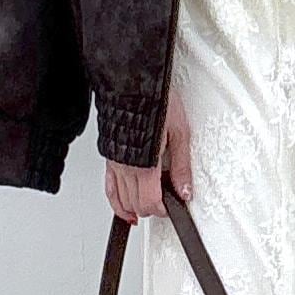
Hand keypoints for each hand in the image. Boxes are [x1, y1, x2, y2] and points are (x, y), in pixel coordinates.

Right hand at [104, 85, 193, 223]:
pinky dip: (116, 202)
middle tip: (166, 203)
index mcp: (144, 164)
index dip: (163, 210)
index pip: (150, 202)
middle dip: (152, 208)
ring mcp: (114, 164)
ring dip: (135, 208)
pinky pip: (108, 188)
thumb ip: (182, 166)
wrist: (133, 83)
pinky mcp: (108, 158)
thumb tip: (185, 190)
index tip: (173, 206)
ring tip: (148, 207)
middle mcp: (125, 167)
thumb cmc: (156, 101)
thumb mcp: (180, 133)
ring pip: (121, 200)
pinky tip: (124, 208)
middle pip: (136, 205)